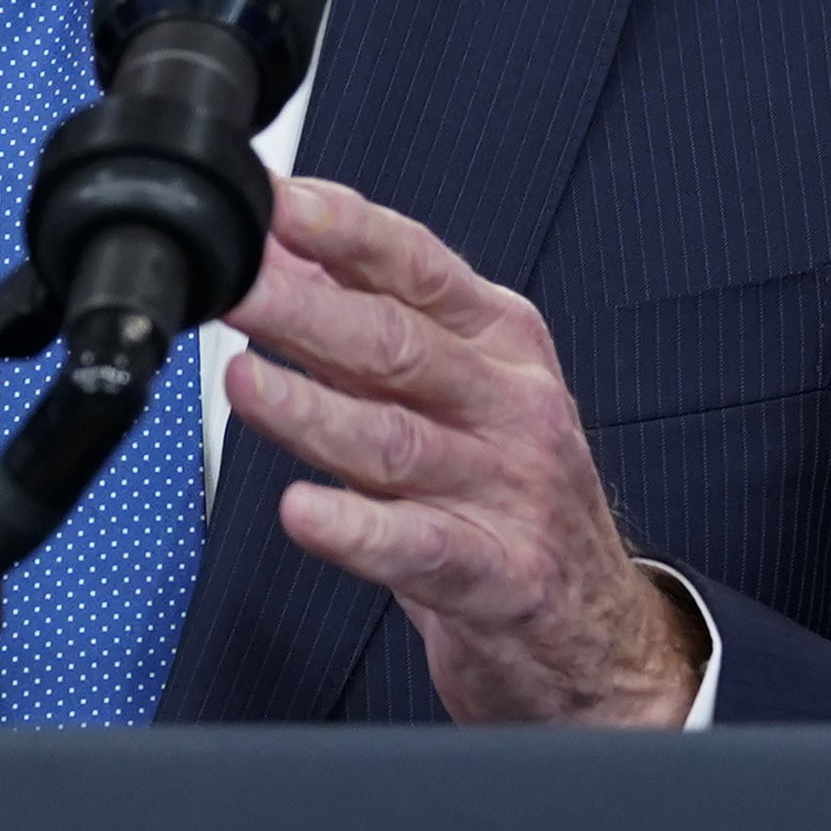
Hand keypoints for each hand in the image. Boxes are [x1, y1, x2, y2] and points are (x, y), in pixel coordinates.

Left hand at [220, 175, 702, 726]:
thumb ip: (371, 321)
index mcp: (501, 341)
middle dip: (306, 309)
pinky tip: (302, 512)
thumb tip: (280, 250)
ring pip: (395, 441)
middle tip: (235, 285)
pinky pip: (417, 548)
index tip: (276, 205)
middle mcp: (511, 404)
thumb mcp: (456, 387)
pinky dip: (355, 530)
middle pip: (398, 345)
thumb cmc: (508, 489)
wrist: (595, 625)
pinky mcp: (498, 575)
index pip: (418, 267)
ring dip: (312, 409)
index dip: (343, 232)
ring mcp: (509, 490)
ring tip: (245, 383)